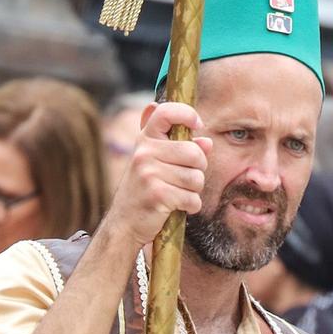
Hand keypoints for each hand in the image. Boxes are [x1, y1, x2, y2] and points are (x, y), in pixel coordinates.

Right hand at [108, 102, 211, 250]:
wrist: (125, 222)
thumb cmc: (146, 188)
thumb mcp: (158, 162)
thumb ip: (182, 148)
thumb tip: (207, 142)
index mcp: (145, 139)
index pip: (166, 112)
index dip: (187, 114)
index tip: (197, 125)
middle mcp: (144, 152)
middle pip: (194, 153)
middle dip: (199, 168)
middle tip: (186, 177)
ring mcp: (148, 173)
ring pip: (196, 178)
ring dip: (194, 190)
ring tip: (179, 193)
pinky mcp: (156, 195)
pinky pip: (192, 198)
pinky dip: (192, 206)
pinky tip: (179, 206)